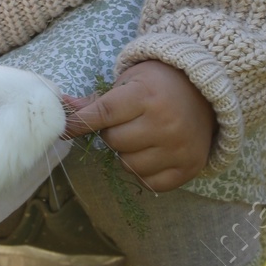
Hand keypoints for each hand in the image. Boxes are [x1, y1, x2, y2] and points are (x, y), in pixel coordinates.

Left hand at [60, 59, 215, 191]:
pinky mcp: (188, 168)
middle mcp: (165, 123)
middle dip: (112, 134)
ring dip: (127, 154)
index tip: (64, 128)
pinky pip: (150, 183)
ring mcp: (179, 148)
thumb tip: (62, 107)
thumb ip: (95, 101)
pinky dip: (144, 172)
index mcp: (147, 96)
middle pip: (115, 142)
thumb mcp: (128, 82)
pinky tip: (152, 153)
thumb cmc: (158, 85)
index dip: (80, 123)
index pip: (104, 114)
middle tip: (126, 123)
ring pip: (129, 165)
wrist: (204, 94)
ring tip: (141, 137)